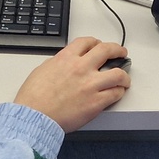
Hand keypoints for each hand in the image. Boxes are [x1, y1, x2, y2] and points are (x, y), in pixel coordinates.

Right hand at [13, 36, 129, 132]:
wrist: (34, 117)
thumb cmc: (34, 98)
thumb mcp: (43, 69)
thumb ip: (59, 63)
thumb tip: (66, 64)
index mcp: (66, 58)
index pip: (87, 42)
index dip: (96, 43)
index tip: (99, 46)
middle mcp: (81, 68)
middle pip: (107, 50)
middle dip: (117, 50)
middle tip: (121, 53)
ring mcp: (91, 85)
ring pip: (118, 73)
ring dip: (124, 75)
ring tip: (124, 78)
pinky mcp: (96, 103)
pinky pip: (115, 94)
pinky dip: (119, 92)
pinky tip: (117, 93)